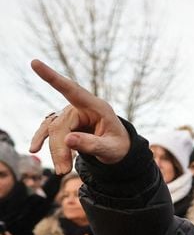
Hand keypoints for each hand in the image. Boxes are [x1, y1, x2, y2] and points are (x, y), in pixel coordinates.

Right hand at [29, 59, 130, 173]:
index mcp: (96, 106)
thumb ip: (92, 145)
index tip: (35, 63)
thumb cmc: (118, 146)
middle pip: (61, 125)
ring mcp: (71, 114)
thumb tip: (68, 141)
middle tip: (63, 171)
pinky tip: (34, 148)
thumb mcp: (111, 149)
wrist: (119, 149)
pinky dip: (42, 139)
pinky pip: (49, 130)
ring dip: (54, 150)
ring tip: (62, 171)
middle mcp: (81, 107)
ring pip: (54, 130)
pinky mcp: (65, 123)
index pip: (72, 89)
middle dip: (60, 149)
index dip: (53, 77)